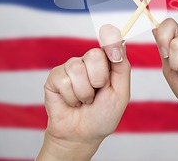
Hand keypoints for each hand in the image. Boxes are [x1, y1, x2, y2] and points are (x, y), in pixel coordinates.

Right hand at [36, 24, 130, 160]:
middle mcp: (88, 61)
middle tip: (97, 92)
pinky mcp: (55, 76)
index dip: (111, 42)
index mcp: (106, 63)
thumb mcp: (120, 93)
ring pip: (77, 69)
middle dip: (99, 80)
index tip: (113, 45)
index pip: (109, 44)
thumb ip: (122, 67)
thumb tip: (121, 42)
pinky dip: (71, 97)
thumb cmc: (103, 115)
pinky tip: (71, 102)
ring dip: (84, 93)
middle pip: (94, 55)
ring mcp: (71, 67)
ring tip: (84, 100)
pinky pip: (64, 80)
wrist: (82, 135)